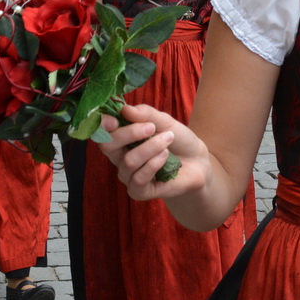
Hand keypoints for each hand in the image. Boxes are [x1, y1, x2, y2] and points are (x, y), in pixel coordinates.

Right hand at [94, 104, 208, 199]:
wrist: (198, 162)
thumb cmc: (177, 140)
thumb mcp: (164, 121)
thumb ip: (145, 114)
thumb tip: (124, 109)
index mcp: (121, 138)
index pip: (102, 132)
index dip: (103, 124)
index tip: (114, 119)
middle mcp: (120, 157)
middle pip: (108, 145)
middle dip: (129, 133)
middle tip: (151, 127)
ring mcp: (128, 175)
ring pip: (128, 161)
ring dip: (150, 147)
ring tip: (168, 140)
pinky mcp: (139, 191)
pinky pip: (138, 179)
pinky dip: (154, 164)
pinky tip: (166, 156)